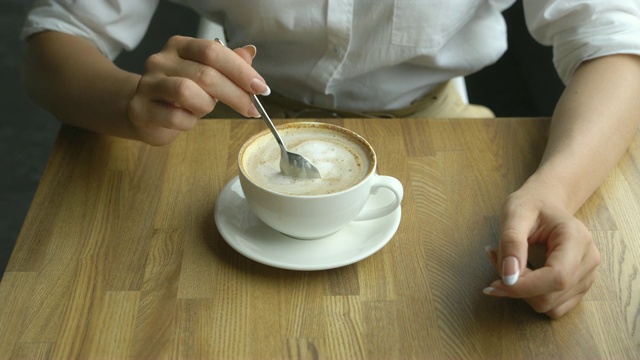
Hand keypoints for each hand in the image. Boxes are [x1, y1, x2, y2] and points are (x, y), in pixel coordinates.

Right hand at [127, 35, 268, 144]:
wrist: (142, 111)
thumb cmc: (179, 94)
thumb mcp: (206, 75)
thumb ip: (227, 64)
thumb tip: (249, 53)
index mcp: (180, 46)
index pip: (213, 51)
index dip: (240, 70)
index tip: (261, 88)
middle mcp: (161, 60)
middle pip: (205, 73)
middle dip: (235, 94)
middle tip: (252, 109)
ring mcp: (148, 84)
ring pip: (187, 92)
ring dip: (206, 106)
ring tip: (206, 109)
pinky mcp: (141, 109)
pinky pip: (175, 117)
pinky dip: (190, 122)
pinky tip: (188, 120)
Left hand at [483, 190, 600, 318]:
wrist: (546, 203)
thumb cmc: (530, 205)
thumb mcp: (514, 214)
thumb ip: (511, 243)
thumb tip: (509, 277)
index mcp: (577, 238)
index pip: (557, 277)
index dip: (524, 287)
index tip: (495, 283)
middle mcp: (589, 260)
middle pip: (550, 296)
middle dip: (517, 287)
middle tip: (497, 260)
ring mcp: (587, 277)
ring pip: (549, 305)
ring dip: (520, 292)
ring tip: (507, 263)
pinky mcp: (578, 288)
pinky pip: (551, 306)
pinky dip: (529, 296)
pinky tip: (520, 275)